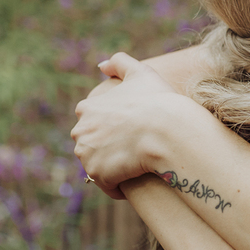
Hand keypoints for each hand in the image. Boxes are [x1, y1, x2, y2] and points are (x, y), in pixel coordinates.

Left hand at [71, 52, 182, 198]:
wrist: (168, 130)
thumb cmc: (159, 101)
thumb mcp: (142, 73)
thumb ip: (120, 63)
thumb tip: (100, 66)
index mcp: (87, 108)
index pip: (92, 123)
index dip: (112, 129)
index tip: (130, 133)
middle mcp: (81, 131)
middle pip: (92, 146)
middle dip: (108, 149)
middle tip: (134, 151)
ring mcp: (87, 154)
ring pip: (98, 166)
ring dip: (113, 168)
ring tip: (136, 167)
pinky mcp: (98, 174)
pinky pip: (107, 185)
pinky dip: (119, 186)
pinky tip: (135, 181)